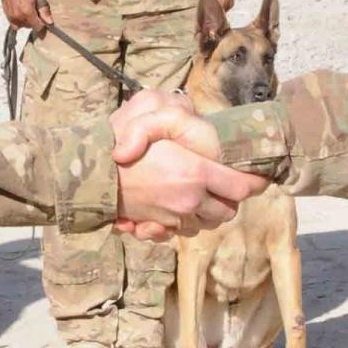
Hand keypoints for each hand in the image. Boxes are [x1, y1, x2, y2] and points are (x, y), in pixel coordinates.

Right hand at [2, 0, 51, 33]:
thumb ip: (44, 11)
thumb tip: (49, 22)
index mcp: (28, 12)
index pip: (38, 27)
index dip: (42, 25)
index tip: (44, 22)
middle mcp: (18, 16)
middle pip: (29, 26)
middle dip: (33, 21)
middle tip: (34, 10)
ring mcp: (11, 16)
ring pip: (21, 25)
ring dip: (25, 21)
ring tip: (27, 9)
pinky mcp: (6, 14)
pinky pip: (13, 22)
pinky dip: (18, 19)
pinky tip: (20, 10)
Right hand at [110, 91, 267, 236]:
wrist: (88, 176)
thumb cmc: (119, 144)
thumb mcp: (151, 117)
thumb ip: (182, 116)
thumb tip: (206, 127)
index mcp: (195, 173)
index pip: (243, 187)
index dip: (255, 182)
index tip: (259, 175)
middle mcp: (190, 200)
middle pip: (229, 210)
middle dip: (231, 199)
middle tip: (225, 182)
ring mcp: (174, 217)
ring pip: (208, 223)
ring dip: (210, 211)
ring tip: (203, 193)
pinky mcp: (158, 227)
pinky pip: (184, 231)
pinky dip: (187, 222)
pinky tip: (180, 205)